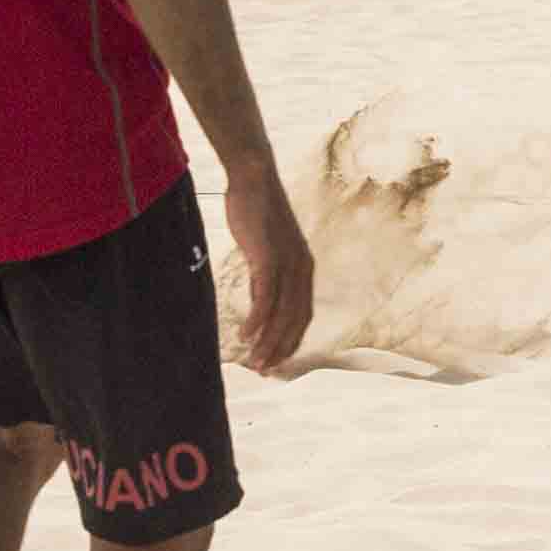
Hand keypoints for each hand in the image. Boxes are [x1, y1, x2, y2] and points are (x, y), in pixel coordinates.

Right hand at [222, 159, 314, 373]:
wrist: (254, 179)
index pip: (302, 316)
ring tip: (254, 361)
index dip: (290, 342)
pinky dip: (256, 320)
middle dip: (279, 349)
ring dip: (268, 342)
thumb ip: (265, 280)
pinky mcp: (268, 257)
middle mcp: (301, 269)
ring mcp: (287, 263)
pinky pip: (265, 297)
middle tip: (263, 371)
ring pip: (281, 314)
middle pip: (294, 321)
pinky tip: (246, 336)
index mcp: (304, 269)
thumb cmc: (257, 215)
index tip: (275, 362)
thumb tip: (259, 309)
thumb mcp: (265, 252)